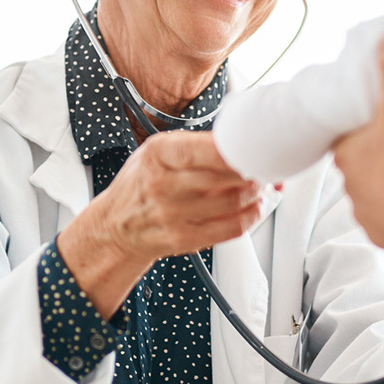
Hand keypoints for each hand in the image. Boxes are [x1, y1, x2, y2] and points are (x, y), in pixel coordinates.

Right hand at [59, 131, 260, 313]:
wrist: (116, 225)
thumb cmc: (143, 183)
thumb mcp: (159, 153)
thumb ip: (197, 147)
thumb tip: (245, 145)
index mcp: (158, 154)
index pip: (206, 149)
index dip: (238, 151)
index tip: (257, 149)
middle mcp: (163, 184)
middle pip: (224, 177)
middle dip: (254, 172)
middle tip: (267, 167)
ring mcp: (172, 214)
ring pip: (232, 203)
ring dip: (257, 195)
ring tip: (263, 186)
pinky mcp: (183, 239)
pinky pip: (229, 229)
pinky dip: (250, 217)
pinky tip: (255, 208)